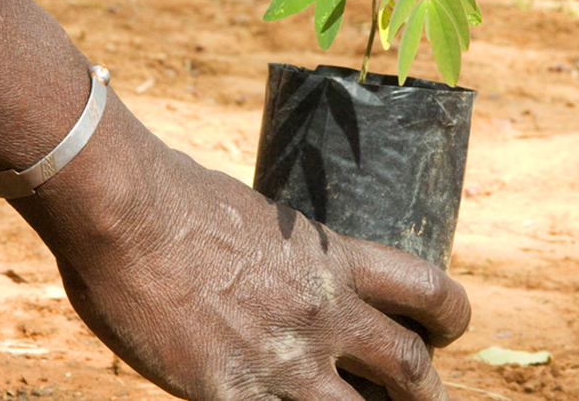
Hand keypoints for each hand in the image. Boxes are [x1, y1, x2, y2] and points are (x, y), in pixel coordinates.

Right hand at [11, 94, 470, 400]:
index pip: (428, 290)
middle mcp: (325, 312)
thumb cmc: (180, 197)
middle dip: (429, 394)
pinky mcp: (234, 394)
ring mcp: (284, 359)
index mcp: (336, 258)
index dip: (450, 316)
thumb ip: (285, 252)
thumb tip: (287, 260)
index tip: (443, 331)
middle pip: (412, 368)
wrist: (129, 217)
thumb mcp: (258, 215)